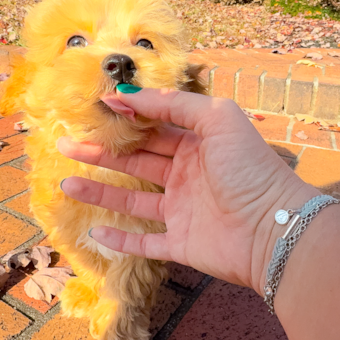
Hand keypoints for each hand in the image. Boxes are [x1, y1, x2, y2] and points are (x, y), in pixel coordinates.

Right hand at [57, 88, 318, 291]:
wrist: (274, 229)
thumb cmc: (250, 169)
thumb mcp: (217, 119)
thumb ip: (174, 104)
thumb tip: (127, 95)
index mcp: (198, 144)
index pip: (154, 127)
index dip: (126, 118)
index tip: (95, 109)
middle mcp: (188, 176)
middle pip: (136, 161)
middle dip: (102, 153)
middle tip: (66, 144)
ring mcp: (183, 211)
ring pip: (132, 200)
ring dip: (99, 192)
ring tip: (66, 183)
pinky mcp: (182, 244)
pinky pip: (145, 242)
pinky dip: (120, 240)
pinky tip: (95, 231)